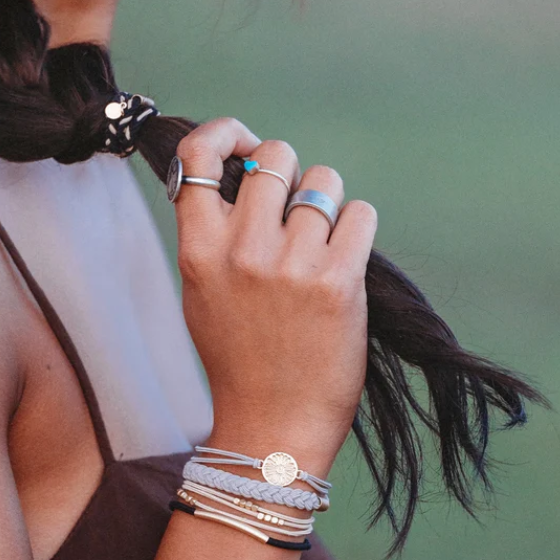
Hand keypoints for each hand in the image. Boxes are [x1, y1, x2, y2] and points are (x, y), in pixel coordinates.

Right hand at [173, 118, 377, 473]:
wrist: (273, 426)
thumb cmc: (239, 356)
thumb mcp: (203, 292)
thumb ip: (215, 234)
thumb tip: (243, 175)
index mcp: (200, 250)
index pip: (199, 157)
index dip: (225, 133)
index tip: (245, 143)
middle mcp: (243, 250)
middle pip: (276, 157)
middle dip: (290, 172)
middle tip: (294, 203)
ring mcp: (291, 265)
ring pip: (324, 181)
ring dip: (327, 202)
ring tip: (320, 240)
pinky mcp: (339, 282)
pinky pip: (359, 214)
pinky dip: (356, 226)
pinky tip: (344, 256)